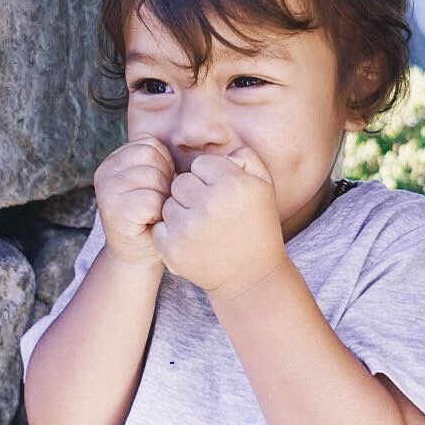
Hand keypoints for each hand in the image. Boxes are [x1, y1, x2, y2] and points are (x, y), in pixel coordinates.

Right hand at [93, 133, 175, 272]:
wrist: (137, 255)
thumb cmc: (155, 216)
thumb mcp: (158, 182)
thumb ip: (163, 162)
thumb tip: (213, 143)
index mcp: (115, 160)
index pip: (150, 144)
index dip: (165, 166)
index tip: (159, 188)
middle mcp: (105, 170)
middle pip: (151, 158)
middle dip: (165, 181)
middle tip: (157, 203)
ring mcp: (106, 189)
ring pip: (153, 178)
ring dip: (162, 198)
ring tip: (154, 212)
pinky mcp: (113, 209)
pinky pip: (150, 200)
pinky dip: (158, 213)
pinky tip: (151, 222)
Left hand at [151, 145, 289, 297]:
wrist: (251, 277)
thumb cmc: (258, 226)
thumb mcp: (264, 185)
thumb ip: (245, 156)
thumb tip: (222, 147)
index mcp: (232, 185)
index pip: (201, 164)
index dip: (210, 178)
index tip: (221, 194)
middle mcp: (209, 204)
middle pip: (181, 182)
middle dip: (193, 193)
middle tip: (210, 212)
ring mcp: (188, 228)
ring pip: (168, 203)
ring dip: (181, 212)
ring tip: (201, 227)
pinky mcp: (172, 248)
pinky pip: (160, 225)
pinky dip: (171, 232)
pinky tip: (191, 240)